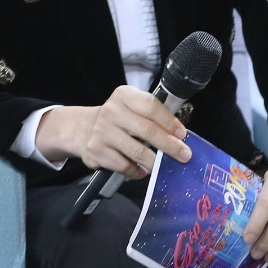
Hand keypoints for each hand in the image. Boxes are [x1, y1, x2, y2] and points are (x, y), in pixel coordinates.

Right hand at [35, 85, 191, 177]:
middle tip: (184, 155)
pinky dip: (137, 171)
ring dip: (155, 162)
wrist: (84, 129)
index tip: (182, 134)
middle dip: (169, 145)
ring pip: (137, 151)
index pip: (150, 106)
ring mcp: (103, 132)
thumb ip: (151, 116)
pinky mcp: (97, 151)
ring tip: (164, 167)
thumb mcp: (131, 107)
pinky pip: (124, 166)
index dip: (169, 121)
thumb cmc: (117, 119)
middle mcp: (112, 111)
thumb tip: (178, 136)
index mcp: (124, 96)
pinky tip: (142, 171)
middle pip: (147, 130)